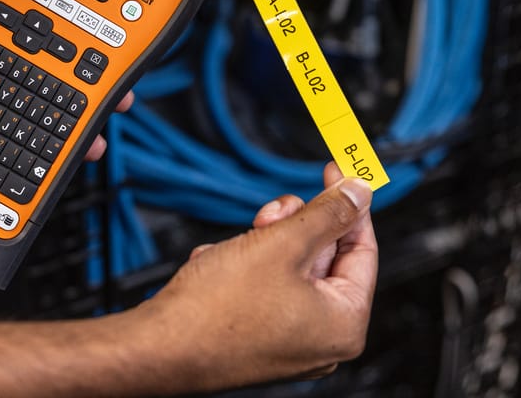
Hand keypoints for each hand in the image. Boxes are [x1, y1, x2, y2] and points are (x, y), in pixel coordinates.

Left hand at [0, 0, 129, 181]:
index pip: (14, 26)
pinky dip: (26, 167)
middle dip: (80, 84)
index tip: (93, 19)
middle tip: (113, 87)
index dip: (56, 25)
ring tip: (91, 132)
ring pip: (24, 122)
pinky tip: (46, 172)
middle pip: (34, 78)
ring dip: (63, 129)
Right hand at [134, 163, 376, 390]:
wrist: (158, 346)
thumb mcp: (282, 244)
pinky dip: (244, 266)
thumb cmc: (216, 311)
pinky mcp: (259, 337)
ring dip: (264, 244)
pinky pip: (265, 287)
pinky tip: (220, 265)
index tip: (339, 174)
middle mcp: (322, 340)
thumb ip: (328, 214)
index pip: (362, 249)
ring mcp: (289, 342)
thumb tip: (358, 193)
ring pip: (290, 268)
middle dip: (294, 226)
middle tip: (275, 211)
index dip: (349, 205)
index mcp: (343, 324)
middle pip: (323, 258)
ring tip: (238, 243)